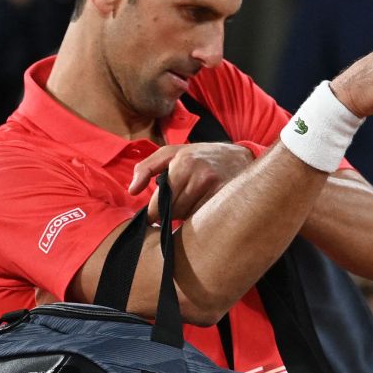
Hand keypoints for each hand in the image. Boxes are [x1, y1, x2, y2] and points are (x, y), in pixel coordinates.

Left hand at [128, 143, 254, 222]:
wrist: (240, 157)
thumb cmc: (200, 156)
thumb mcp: (172, 153)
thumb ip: (147, 167)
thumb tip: (132, 191)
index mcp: (183, 163)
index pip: (160, 201)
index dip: (153, 212)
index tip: (152, 217)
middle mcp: (200, 175)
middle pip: (174, 212)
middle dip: (172, 212)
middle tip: (178, 203)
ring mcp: (216, 189)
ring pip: (189, 218)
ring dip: (186, 216)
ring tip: (192, 202)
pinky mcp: (227, 200)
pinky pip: (204, 219)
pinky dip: (200, 218)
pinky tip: (204, 208)